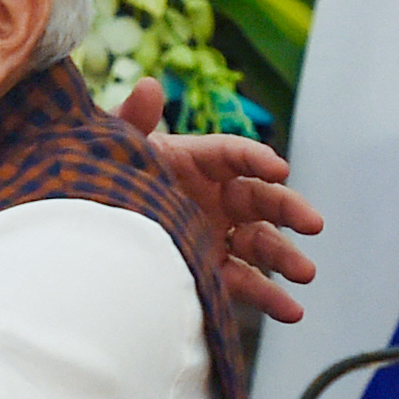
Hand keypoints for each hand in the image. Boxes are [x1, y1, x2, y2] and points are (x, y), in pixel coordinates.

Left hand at [117, 78, 324, 323]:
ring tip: (306, 274)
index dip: (256, 159)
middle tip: (313, 223)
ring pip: (261, 244)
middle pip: (260, 199)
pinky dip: (269, 297)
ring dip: (286, 258)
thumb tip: (148, 86)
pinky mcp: (212, 269)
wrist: (85, 229)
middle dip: (289, 210)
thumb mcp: (113, 150)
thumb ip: (131, 121)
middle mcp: (215, 197)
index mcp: (195, 161)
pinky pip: (245, 282)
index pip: (233, 155)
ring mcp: (218, 235)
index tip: (278, 168)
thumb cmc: (103, 179)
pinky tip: (292, 311)